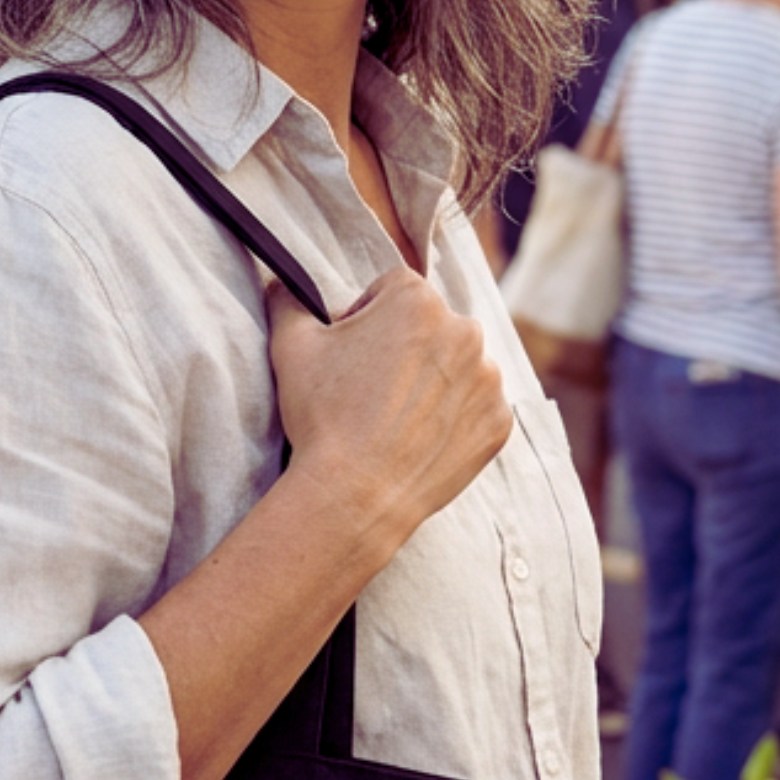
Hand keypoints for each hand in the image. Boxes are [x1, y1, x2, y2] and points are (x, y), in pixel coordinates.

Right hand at [267, 268, 510, 558]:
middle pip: (430, 328)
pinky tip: (420, 440)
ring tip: (396, 419)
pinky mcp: (499, 422)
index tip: (352, 356)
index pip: (391, 291)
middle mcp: (464, 329)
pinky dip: (455, 421)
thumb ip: (288, 301)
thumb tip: (280, 284)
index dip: (365, 320)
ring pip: (457, 368)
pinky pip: (477, 410)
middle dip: (405, 348)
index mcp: (418, 299)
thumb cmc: (323, 417)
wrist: (354, 495)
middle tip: (371, 391)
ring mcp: (488, 378)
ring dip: (433, 383)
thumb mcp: (291, 347)